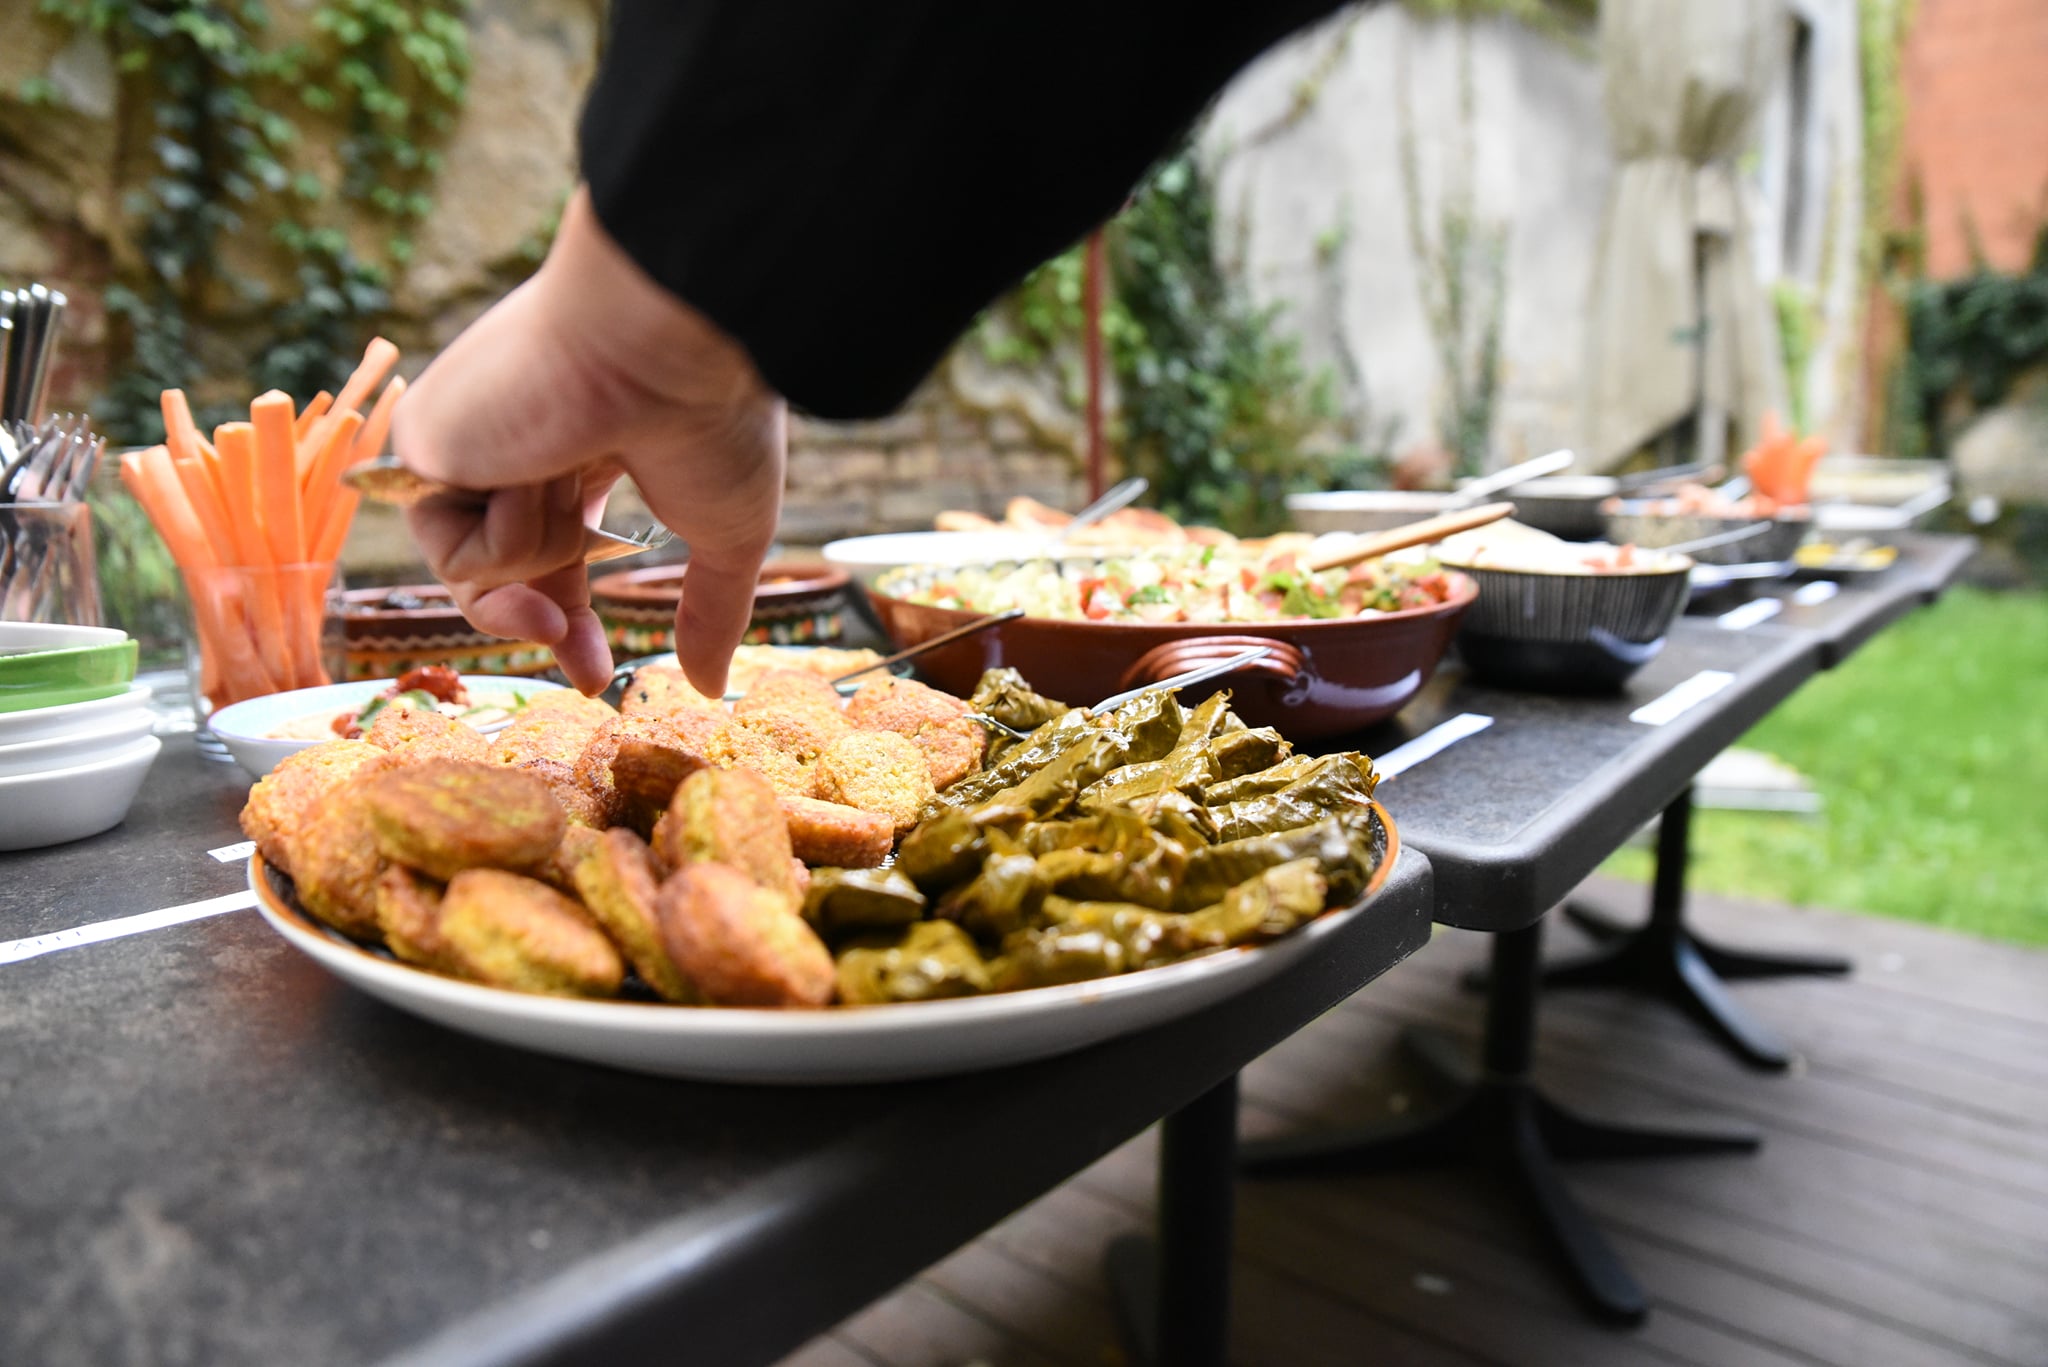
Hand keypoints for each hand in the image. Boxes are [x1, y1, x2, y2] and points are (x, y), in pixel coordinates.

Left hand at [392, 186, 785, 696]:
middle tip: (588, 675)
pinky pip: (456, 549)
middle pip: (505, 573)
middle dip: (544, 626)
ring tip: (581, 508)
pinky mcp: (424, 443)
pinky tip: (537, 477)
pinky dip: (509, 540)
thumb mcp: (727, 535)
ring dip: (543, 561)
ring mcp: (470, 441)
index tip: (599, 678)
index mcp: (585, 448)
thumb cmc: (710, 417)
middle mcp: (519, 439)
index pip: (559, 556)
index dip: (573, 624)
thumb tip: (712, 686)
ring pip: (481, 569)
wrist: (667, 341)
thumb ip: (711, 613)